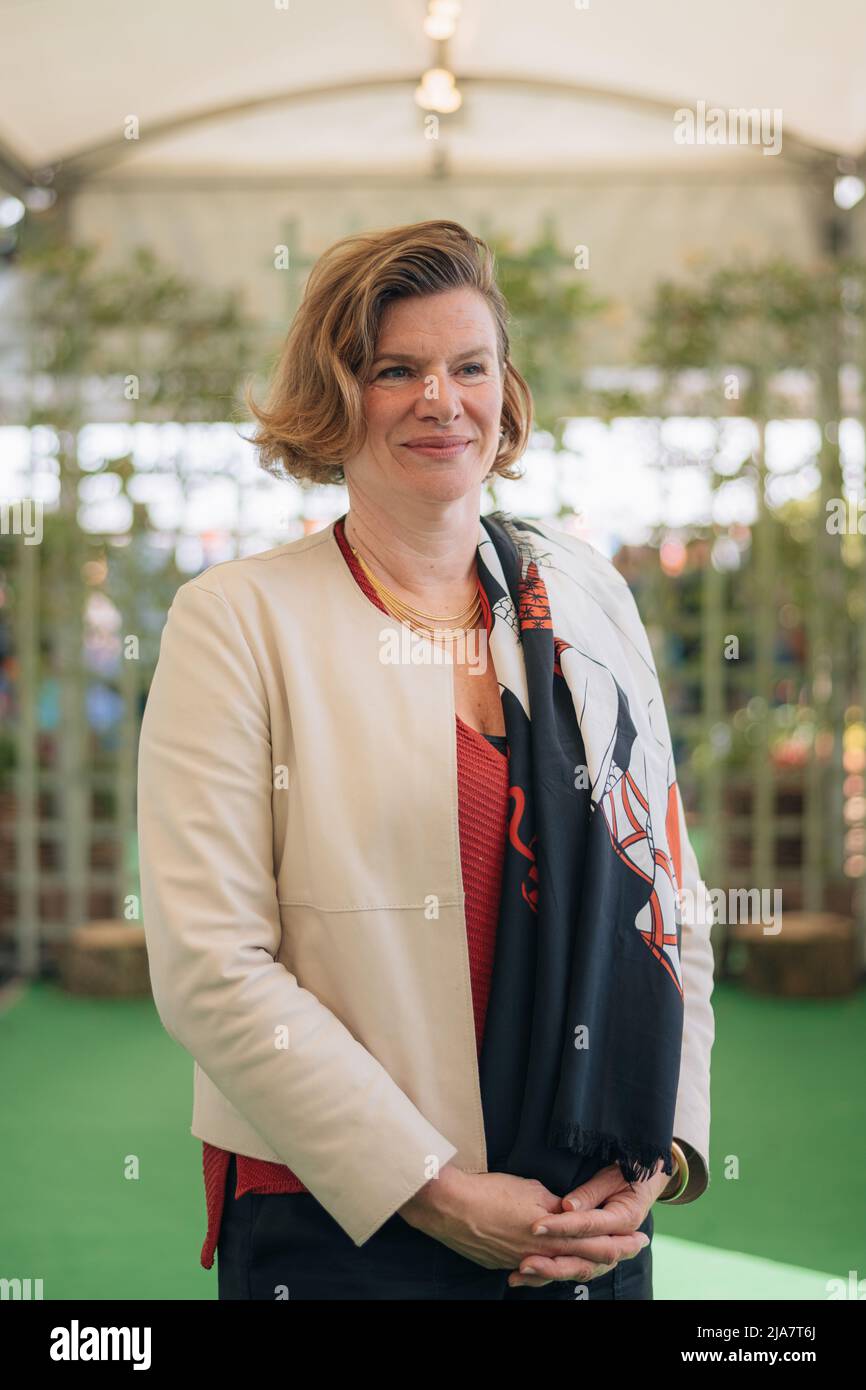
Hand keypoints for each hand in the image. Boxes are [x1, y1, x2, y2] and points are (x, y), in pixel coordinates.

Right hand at [399, 1164, 650, 1276]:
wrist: (451, 1207)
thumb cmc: (492, 1191)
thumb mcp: (532, 1191)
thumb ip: (556, 1205)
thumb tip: (570, 1212)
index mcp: (552, 1234)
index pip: (595, 1242)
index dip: (620, 1242)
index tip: (640, 1238)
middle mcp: (541, 1254)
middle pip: (583, 1259)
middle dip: (612, 1254)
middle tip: (633, 1248)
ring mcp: (520, 1261)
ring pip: (557, 1268)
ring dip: (579, 1263)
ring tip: (596, 1259)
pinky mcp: (501, 1263)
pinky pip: (531, 1269)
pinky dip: (546, 1267)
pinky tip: (548, 1265)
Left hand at [507, 1159, 670, 1288]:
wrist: (648, 1180)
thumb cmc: (630, 1172)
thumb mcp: (613, 1176)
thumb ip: (590, 1192)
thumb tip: (566, 1206)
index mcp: (625, 1219)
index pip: (588, 1226)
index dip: (562, 1227)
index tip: (536, 1226)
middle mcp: (619, 1241)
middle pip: (585, 1260)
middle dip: (553, 1263)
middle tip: (525, 1262)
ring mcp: (609, 1251)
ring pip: (580, 1270)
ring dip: (551, 1273)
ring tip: (523, 1272)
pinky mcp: (598, 1253)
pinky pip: (576, 1268)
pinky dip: (554, 1274)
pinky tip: (529, 1276)